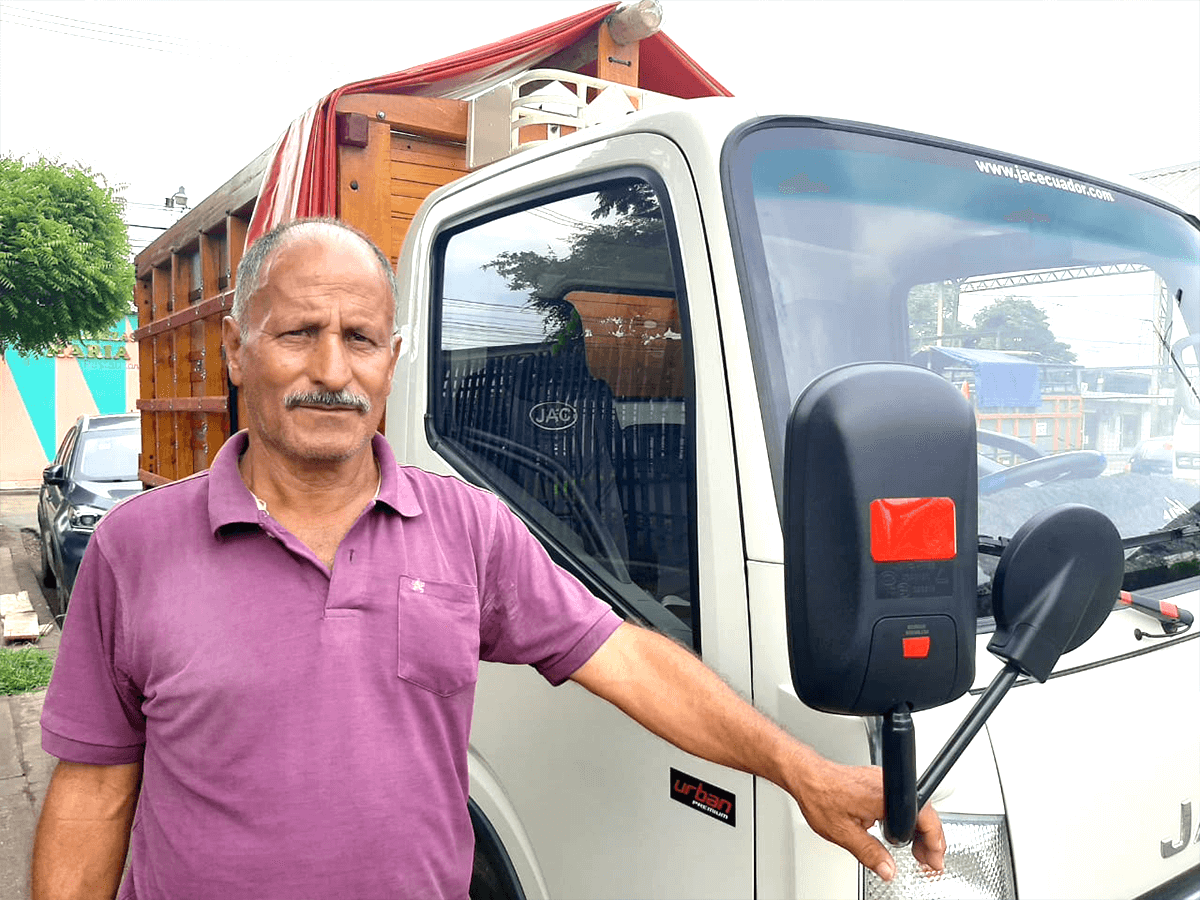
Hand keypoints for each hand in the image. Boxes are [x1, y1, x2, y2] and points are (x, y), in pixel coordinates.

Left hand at [786, 751, 945, 881]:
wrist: (805, 774)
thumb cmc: (819, 795)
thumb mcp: (844, 833)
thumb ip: (870, 854)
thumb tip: (888, 869)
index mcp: (885, 797)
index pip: (924, 819)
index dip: (933, 844)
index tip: (933, 861)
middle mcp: (887, 784)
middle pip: (923, 812)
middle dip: (929, 839)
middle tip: (927, 860)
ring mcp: (882, 780)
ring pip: (912, 804)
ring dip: (917, 828)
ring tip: (916, 850)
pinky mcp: (875, 779)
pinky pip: (899, 798)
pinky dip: (904, 816)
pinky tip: (896, 830)